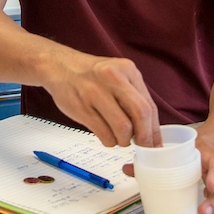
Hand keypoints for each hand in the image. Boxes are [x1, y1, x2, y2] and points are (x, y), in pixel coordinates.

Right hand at [44, 55, 160, 147]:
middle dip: (144, 137)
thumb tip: (150, 131)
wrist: (59, 66)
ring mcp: (95, 92)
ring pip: (122, 128)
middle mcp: (112, 77)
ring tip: (118, 138)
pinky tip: (106, 135)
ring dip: (123, 141)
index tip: (155, 144)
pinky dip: (109, 141)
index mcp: (127, 69)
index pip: (149, 105)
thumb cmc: (91, 76)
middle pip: (140, 114)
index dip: (154, 130)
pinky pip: (104, 134)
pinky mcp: (81, 107)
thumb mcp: (117, 76)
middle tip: (142, 147)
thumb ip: (133, 98)